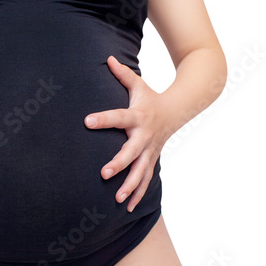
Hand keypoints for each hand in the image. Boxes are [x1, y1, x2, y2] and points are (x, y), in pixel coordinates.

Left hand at [84, 56, 171, 211]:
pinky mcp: (153, 159)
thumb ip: (122, 74)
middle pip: (132, 152)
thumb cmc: (152, 97)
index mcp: (138, 116)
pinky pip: (146, 179)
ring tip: (117, 200)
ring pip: (142, 172)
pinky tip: (129, 207)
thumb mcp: (139, 84)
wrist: (179, 109)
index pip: (118, 117)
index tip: (86, 121)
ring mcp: (151, 150)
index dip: (103, 118)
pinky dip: (138, 194)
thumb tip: (107, 58)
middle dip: (119, 163)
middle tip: (104, 173)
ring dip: (130, 186)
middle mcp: (145, 136)